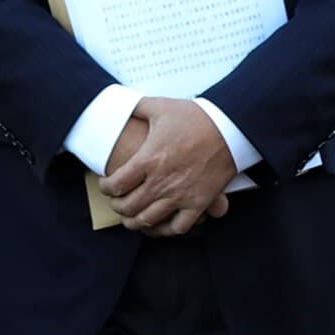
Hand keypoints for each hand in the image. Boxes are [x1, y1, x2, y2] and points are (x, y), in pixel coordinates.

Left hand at [99, 97, 236, 236]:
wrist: (229, 127)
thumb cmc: (195, 117)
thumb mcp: (161, 107)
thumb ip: (136, 107)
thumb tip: (120, 104)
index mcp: (148, 160)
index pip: (116, 185)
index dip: (105, 188)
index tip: (105, 185)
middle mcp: (160, 182)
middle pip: (128, 206)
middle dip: (117, 206)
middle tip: (116, 201)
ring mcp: (180, 195)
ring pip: (148, 220)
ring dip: (134, 221)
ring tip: (130, 217)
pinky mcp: (198, 203)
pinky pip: (178, 227)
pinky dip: (165, 230)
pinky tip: (159, 225)